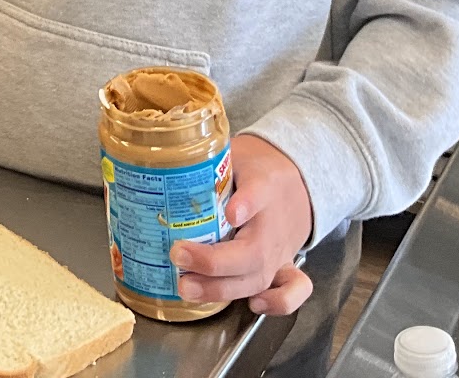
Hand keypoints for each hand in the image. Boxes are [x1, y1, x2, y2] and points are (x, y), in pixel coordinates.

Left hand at [169, 135, 314, 314]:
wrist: (295, 183)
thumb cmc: (255, 171)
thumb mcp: (233, 154)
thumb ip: (205, 163)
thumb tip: (162, 169)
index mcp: (263, 187)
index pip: (257, 192)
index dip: (245, 204)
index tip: (232, 212)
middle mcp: (272, 225)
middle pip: (251, 252)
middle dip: (213, 262)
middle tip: (178, 254)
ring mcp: (279, 250)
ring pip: (258, 277)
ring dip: (222, 288)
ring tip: (187, 286)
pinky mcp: (284, 267)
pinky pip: (293, 290)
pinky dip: (278, 302)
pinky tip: (252, 305)